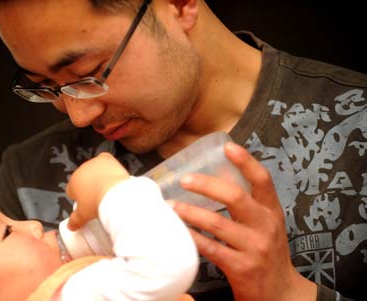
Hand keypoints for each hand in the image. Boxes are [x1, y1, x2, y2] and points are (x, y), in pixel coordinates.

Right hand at [66, 152, 128, 230]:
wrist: (115, 194)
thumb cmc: (98, 203)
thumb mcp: (83, 216)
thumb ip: (74, 221)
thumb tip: (71, 226)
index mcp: (72, 183)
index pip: (72, 190)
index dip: (79, 198)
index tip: (86, 204)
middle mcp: (81, 170)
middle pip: (83, 179)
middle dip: (88, 187)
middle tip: (97, 197)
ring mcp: (93, 163)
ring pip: (94, 170)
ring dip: (98, 176)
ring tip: (107, 188)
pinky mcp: (106, 159)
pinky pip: (104, 160)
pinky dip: (108, 165)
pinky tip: (112, 175)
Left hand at [169, 142, 316, 300]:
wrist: (281, 294)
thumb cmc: (267, 253)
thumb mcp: (265, 225)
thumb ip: (248, 204)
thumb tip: (217, 175)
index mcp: (272, 212)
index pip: (263, 180)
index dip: (246, 161)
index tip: (227, 146)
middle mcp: (265, 226)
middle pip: (235, 197)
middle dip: (206, 185)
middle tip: (184, 179)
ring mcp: (254, 248)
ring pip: (217, 223)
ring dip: (190, 212)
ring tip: (171, 206)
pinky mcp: (241, 268)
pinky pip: (210, 248)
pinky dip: (192, 238)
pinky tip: (179, 231)